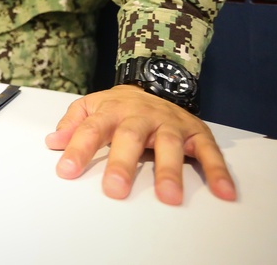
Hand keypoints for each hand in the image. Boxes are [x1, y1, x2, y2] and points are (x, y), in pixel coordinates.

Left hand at [45, 85, 236, 204]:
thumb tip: (53, 141)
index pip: (91, 130)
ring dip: (170, 171)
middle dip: (122, 163)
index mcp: (112, 111)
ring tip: (169, 197)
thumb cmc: (121, 104)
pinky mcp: (197, 132)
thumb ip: (73, 123)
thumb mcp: (92, 106)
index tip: (66, 171)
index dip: (78, 149)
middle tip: (114, 189)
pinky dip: (217, 171)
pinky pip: (209, 151)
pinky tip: (223, 192)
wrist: (157, 80)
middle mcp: (141, 116)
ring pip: (170, 145)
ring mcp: (170, 123)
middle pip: (130, 137)